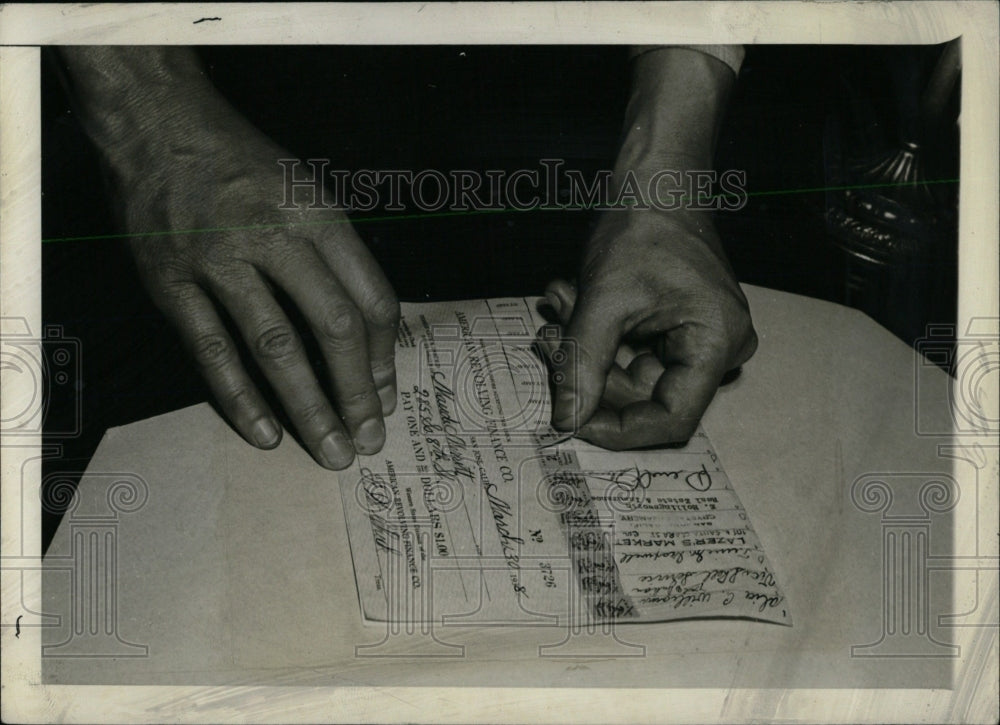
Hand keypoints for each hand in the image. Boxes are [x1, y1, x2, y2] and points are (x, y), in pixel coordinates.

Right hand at [124, 130, 398, 469]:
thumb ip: (337, 255)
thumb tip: (368, 333)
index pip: (370, 297)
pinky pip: (211, 350)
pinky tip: (265, 433)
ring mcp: (219, 260)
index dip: (384, 356)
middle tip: (370, 440)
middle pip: (333, 326)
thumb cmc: (244, 164)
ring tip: (331, 450)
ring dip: (309, 407)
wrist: (157, 125)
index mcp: (318, 215)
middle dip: (357, 392)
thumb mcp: (307, 191)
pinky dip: (239, 398)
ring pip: (276, 346)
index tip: (386, 394)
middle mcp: (274, 237)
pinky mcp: (170, 281)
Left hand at [541, 209, 755, 448]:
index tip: (571, 421)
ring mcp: (699, 338)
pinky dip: (597, 334)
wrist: (654, 179)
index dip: (618, 429)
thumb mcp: (603, 301)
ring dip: (587, 348)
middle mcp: (719, 347)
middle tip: (547, 341)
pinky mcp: (678, 328)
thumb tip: (565, 420)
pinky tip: (570, 300)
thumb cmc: (642, 225)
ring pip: (631, 374)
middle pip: (646, 396)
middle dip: (590, 372)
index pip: (672, 419)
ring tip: (557, 305)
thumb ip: (583, 365)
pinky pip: (633, 351)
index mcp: (717, 342)